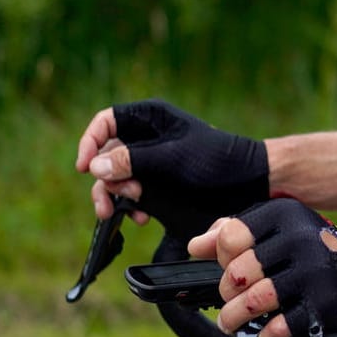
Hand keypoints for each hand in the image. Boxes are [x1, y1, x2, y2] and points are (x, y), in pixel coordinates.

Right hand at [75, 99, 268, 239]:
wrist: (251, 182)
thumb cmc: (218, 160)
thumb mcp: (173, 157)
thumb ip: (133, 160)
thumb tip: (95, 167)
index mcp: (151, 117)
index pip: (107, 121)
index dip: (90, 142)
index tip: (85, 167)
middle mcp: (147, 138)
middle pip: (106, 155)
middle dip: (105, 180)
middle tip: (110, 204)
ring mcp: (152, 163)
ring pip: (117, 178)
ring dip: (116, 197)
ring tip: (128, 212)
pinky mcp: (159, 185)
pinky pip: (133, 195)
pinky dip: (132, 208)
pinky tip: (143, 219)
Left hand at [190, 199, 336, 336]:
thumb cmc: (319, 252)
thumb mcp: (284, 230)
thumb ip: (238, 232)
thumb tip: (195, 246)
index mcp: (286, 215)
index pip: (231, 237)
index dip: (221, 256)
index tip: (227, 267)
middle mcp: (299, 240)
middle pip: (238, 272)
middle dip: (227, 291)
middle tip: (230, 300)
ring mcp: (313, 273)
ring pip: (254, 301)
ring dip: (235, 318)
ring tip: (232, 323)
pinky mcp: (324, 305)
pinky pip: (282, 327)